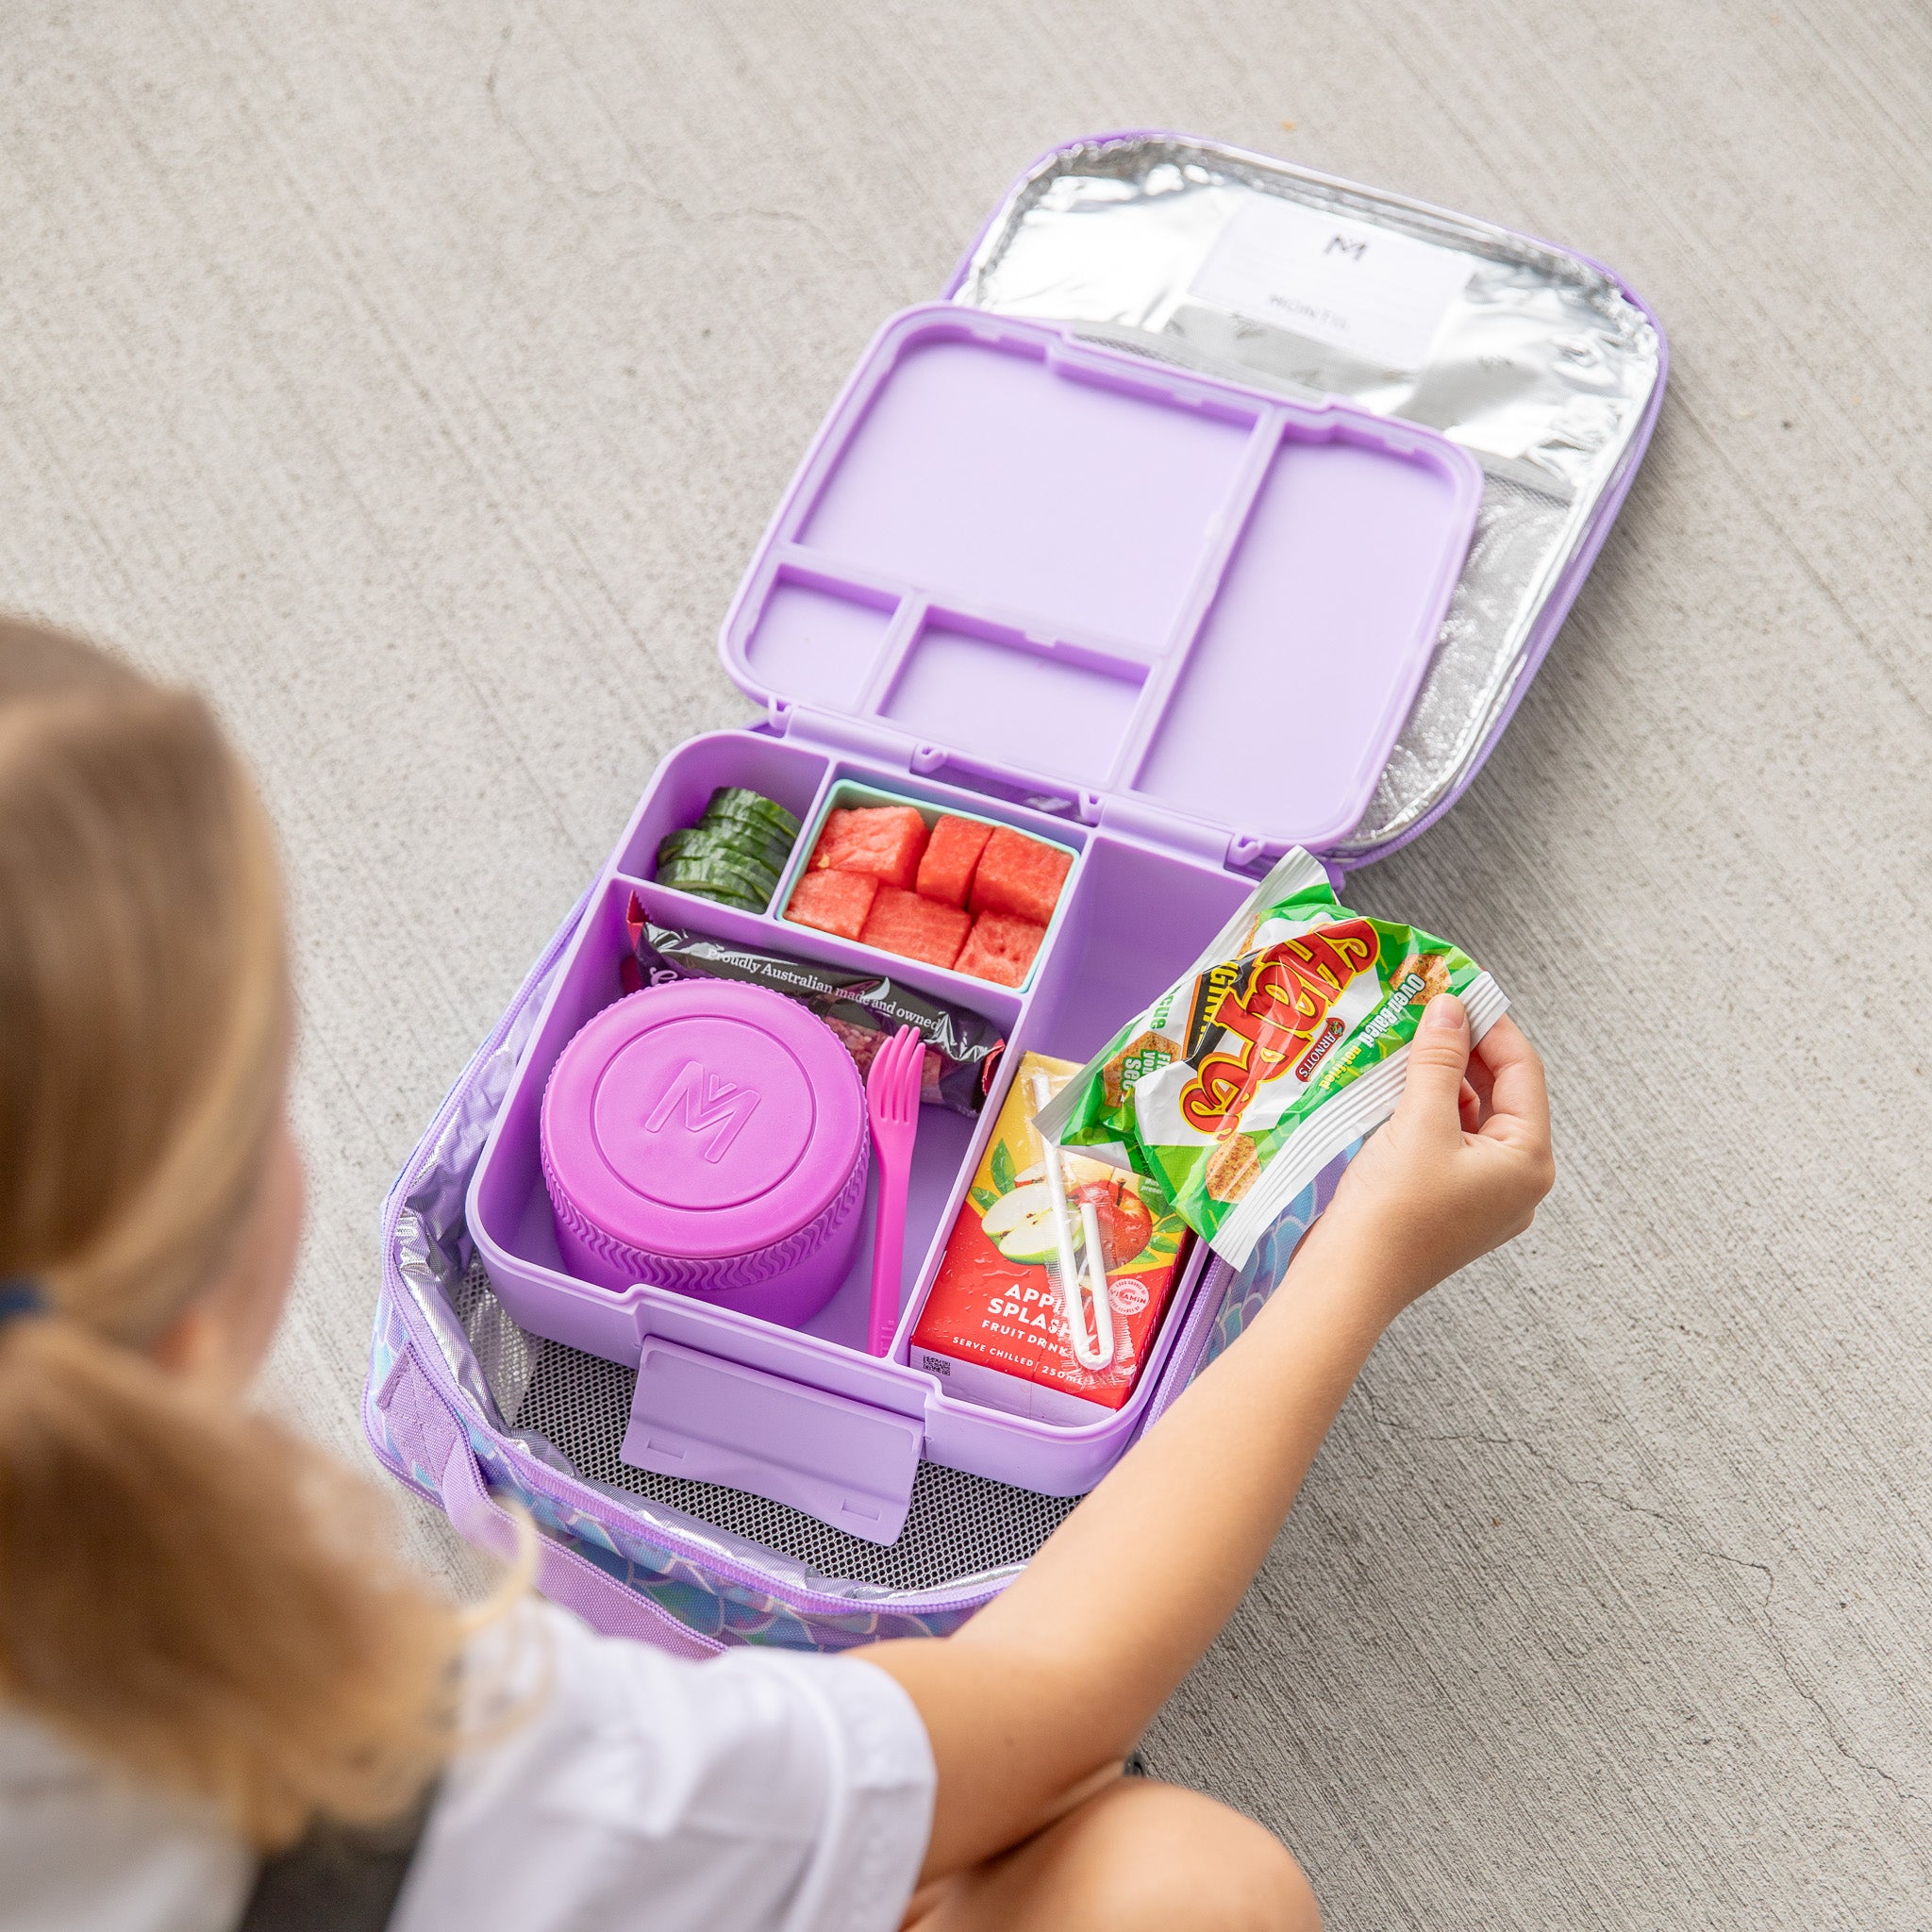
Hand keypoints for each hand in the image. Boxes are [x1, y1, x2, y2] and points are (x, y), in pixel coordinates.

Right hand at [1293, 995, 1553, 1317]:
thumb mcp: (1419, 1121)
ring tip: (1405, 1045)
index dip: (1490, 1024)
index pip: (1522, 1071)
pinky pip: (1447, 1143)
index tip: (1458, 987)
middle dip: (1463, 1050)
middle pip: (1500, 1094)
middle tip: (1427, 1009)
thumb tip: (1450, 1007)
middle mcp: (1516, 1182)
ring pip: (1471, 1118)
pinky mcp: (1447, 1206)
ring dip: (1440, 1080)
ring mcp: (1483, 1198)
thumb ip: (1438, 1058)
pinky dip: (1425, 1112)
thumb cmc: (1392, 1212)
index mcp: (1528, 1161)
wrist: (1349, 1283)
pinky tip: (1394, 1090)